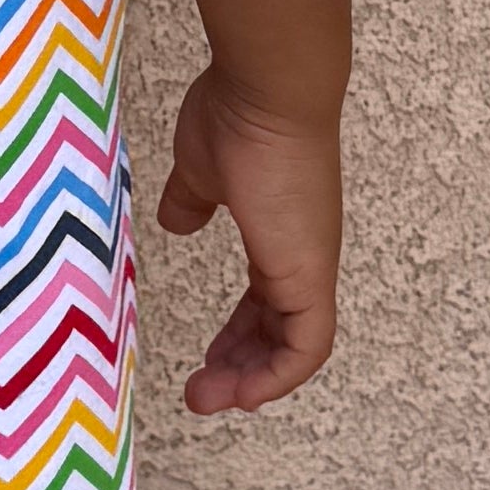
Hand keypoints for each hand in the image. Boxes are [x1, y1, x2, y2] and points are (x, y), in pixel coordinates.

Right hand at [152, 75, 341, 414]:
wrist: (267, 89)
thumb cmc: (236, 117)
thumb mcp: (200, 170)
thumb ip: (191, 200)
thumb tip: (179, 221)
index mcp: (280, 232)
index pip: (267, 300)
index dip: (240, 334)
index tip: (207, 358)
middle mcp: (303, 254)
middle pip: (280, 331)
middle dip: (241, 367)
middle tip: (200, 393)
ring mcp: (311, 265)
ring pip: (295, 347)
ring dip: (253, 381)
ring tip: (207, 401)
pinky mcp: (310, 274)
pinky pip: (308, 347)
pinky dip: (279, 376)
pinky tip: (244, 392)